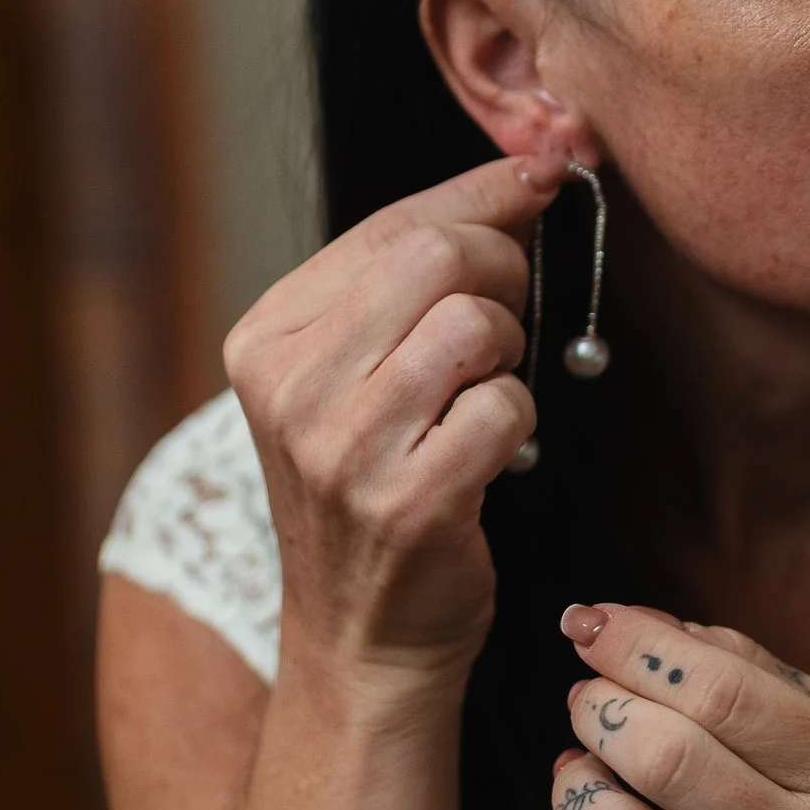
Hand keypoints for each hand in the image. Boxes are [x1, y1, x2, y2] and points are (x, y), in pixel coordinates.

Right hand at [223, 153, 560, 692]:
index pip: (391, 224)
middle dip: (504, 267)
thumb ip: (411, 279)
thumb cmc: (375, 488)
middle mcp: (290, 386)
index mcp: (266, 338)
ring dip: (510, 350)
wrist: (360, 639)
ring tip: (482, 391)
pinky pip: (507, 407)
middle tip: (510, 313)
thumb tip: (522, 174)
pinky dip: (519, 422)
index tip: (543, 170)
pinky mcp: (408, 502)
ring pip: (477, 324)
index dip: (484, 190)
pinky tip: (486, 455)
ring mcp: (343, 448)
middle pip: (437, 257)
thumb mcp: (353, 375)